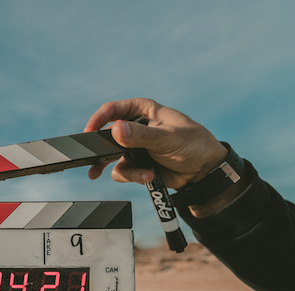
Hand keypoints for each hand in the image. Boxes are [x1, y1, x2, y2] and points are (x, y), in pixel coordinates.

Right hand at [84, 98, 227, 188]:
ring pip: (113, 158)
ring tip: (140, 175)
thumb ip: (141, 135)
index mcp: (144, 110)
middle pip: (108, 136)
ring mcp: (135, 148)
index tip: (89, 132)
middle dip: (101, 150)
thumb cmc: (194, 145)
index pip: (114, 110)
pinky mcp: (138, 165)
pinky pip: (124, 172)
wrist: (205, 172)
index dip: (98, 119)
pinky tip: (149, 177)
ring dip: (124, 169)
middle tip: (92, 160)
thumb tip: (116, 129)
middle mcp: (136, 127)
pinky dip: (133, 176)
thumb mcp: (167, 138)